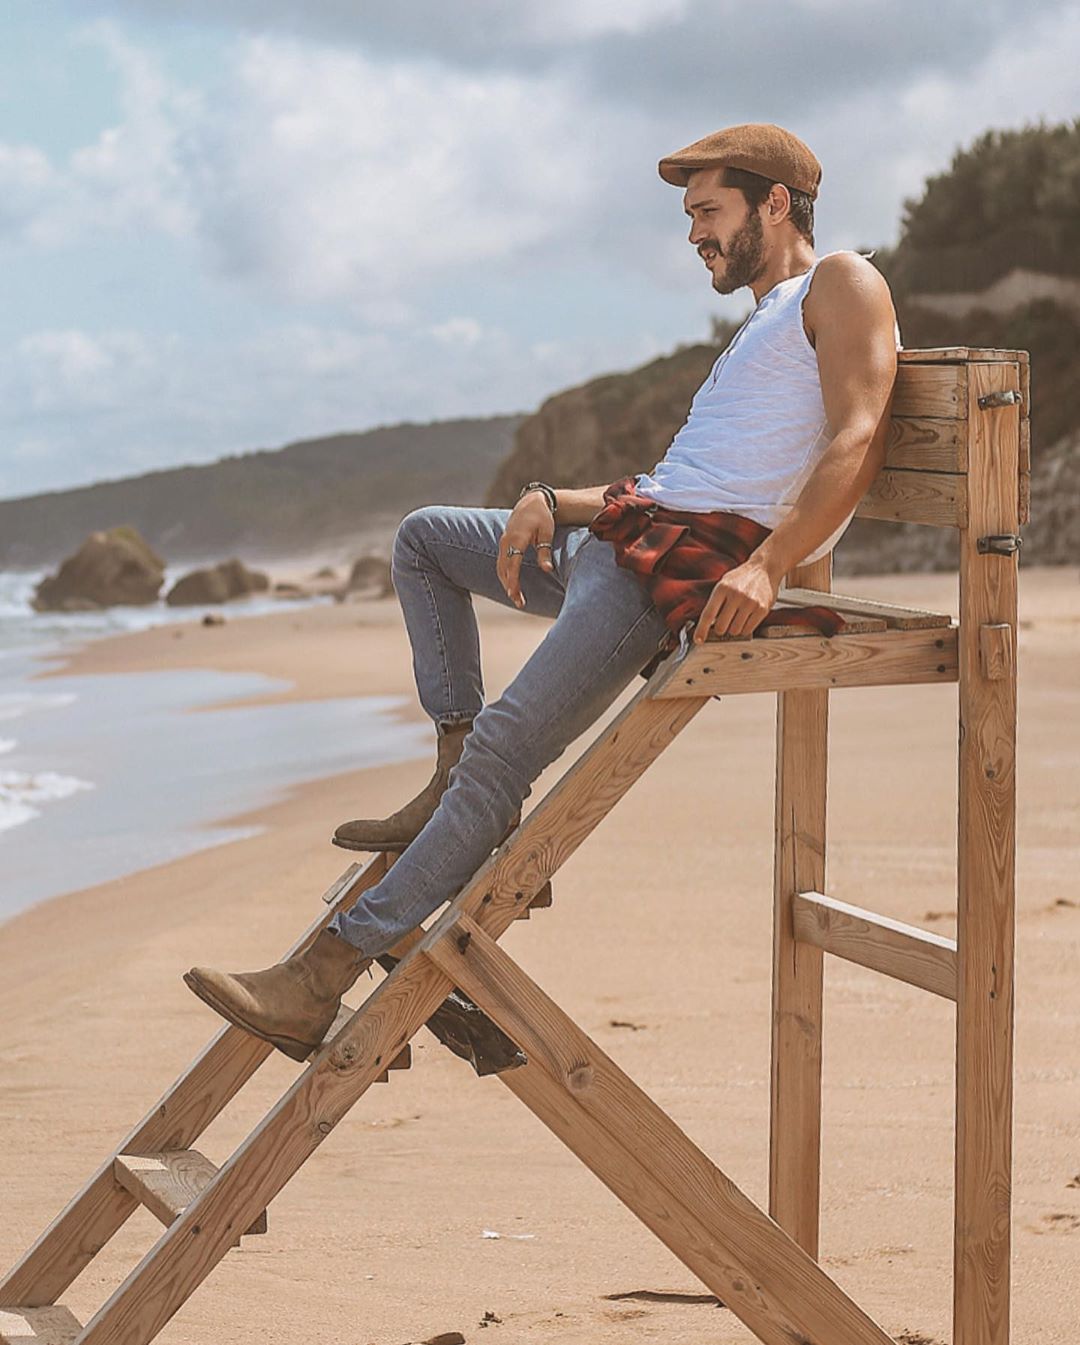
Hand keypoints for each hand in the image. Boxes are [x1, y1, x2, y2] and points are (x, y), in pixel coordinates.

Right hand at [496, 492, 555, 607]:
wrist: (531, 502)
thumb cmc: (542, 518)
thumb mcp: (547, 533)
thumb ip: (545, 551)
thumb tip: (548, 570)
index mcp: (517, 538)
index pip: (512, 563)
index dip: (513, 580)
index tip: (514, 594)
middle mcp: (506, 541)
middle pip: (504, 569)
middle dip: (510, 586)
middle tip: (519, 603)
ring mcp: (503, 542)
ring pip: (501, 567)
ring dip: (507, 583)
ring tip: (517, 598)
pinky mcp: (503, 544)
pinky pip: (501, 563)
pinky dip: (505, 575)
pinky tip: (512, 586)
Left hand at [692, 557, 778, 642]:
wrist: (765, 568)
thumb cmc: (742, 577)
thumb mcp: (724, 583)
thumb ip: (716, 601)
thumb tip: (707, 623)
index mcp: (722, 588)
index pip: (708, 614)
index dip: (702, 629)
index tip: (698, 639)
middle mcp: (736, 595)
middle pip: (721, 626)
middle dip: (720, 629)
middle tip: (723, 624)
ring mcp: (750, 602)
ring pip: (735, 630)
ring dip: (734, 630)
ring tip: (737, 619)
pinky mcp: (762, 609)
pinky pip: (748, 629)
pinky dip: (745, 629)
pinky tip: (746, 620)